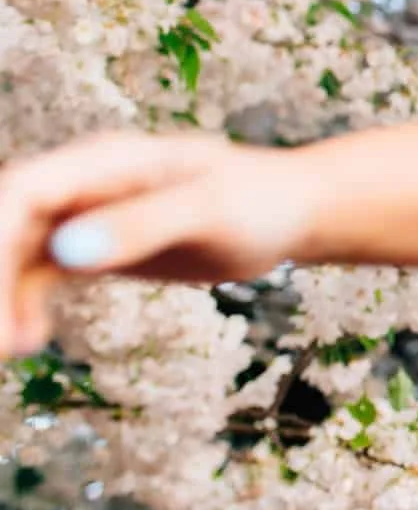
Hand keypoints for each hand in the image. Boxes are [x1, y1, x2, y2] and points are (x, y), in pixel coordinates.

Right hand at [0, 131, 316, 357]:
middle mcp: (85, 183)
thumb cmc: (262, 199)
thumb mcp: (210, 210)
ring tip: (8, 348)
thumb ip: (142, 225)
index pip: (22, 193)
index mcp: (105, 161)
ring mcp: (88, 213)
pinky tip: (28, 341)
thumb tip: (65, 251)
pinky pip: (40, 273)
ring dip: (3, 297)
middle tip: (0, 342)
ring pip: (16, 253)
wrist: (296, 210)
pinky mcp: (99, 244)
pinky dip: (24, 304)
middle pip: (8, 227)